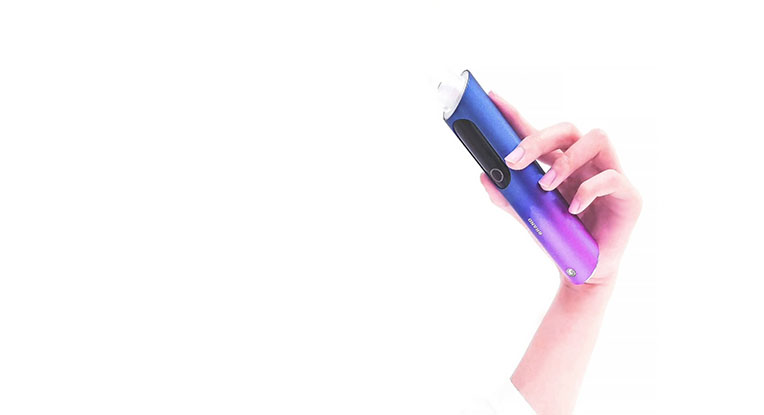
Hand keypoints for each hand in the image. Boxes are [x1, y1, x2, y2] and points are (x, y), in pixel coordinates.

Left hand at [480, 92, 641, 285]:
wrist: (585, 273)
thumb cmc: (560, 240)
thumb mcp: (528, 217)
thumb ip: (507, 197)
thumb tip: (484, 177)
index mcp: (562, 164)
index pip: (540, 133)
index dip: (517, 115)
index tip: (492, 99)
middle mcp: (587, 164)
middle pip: (569, 129)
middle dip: (539, 139)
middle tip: (514, 160)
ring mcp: (611, 176)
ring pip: (597, 139)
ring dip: (566, 160)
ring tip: (546, 186)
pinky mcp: (629, 196)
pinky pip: (613, 178)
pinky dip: (587, 191)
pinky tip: (573, 208)